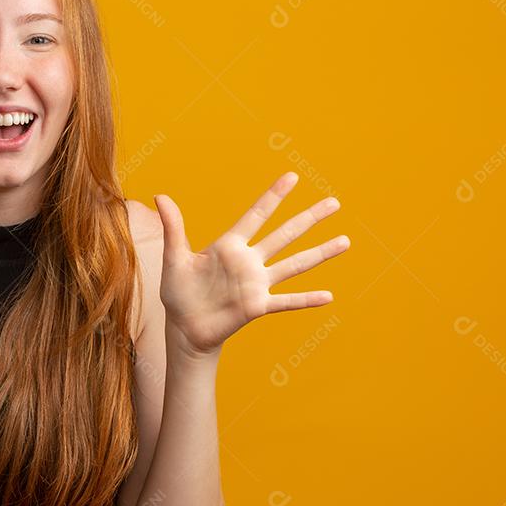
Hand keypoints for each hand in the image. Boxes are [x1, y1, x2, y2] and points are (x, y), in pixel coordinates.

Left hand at [153, 172, 349, 355]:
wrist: (184, 327)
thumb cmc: (179, 292)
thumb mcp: (174, 258)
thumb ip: (174, 228)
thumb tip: (160, 195)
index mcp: (230, 246)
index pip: (256, 215)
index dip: (274, 197)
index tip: (292, 177)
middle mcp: (249, 261)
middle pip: (285, 235)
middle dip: (309, 219)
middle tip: (334, 203)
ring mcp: (256, 284)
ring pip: (294, 265)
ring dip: (320, 253)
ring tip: (345, 241)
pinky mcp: (257, 306)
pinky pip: (286, 301)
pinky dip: (306, 299)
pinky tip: (329, 296)